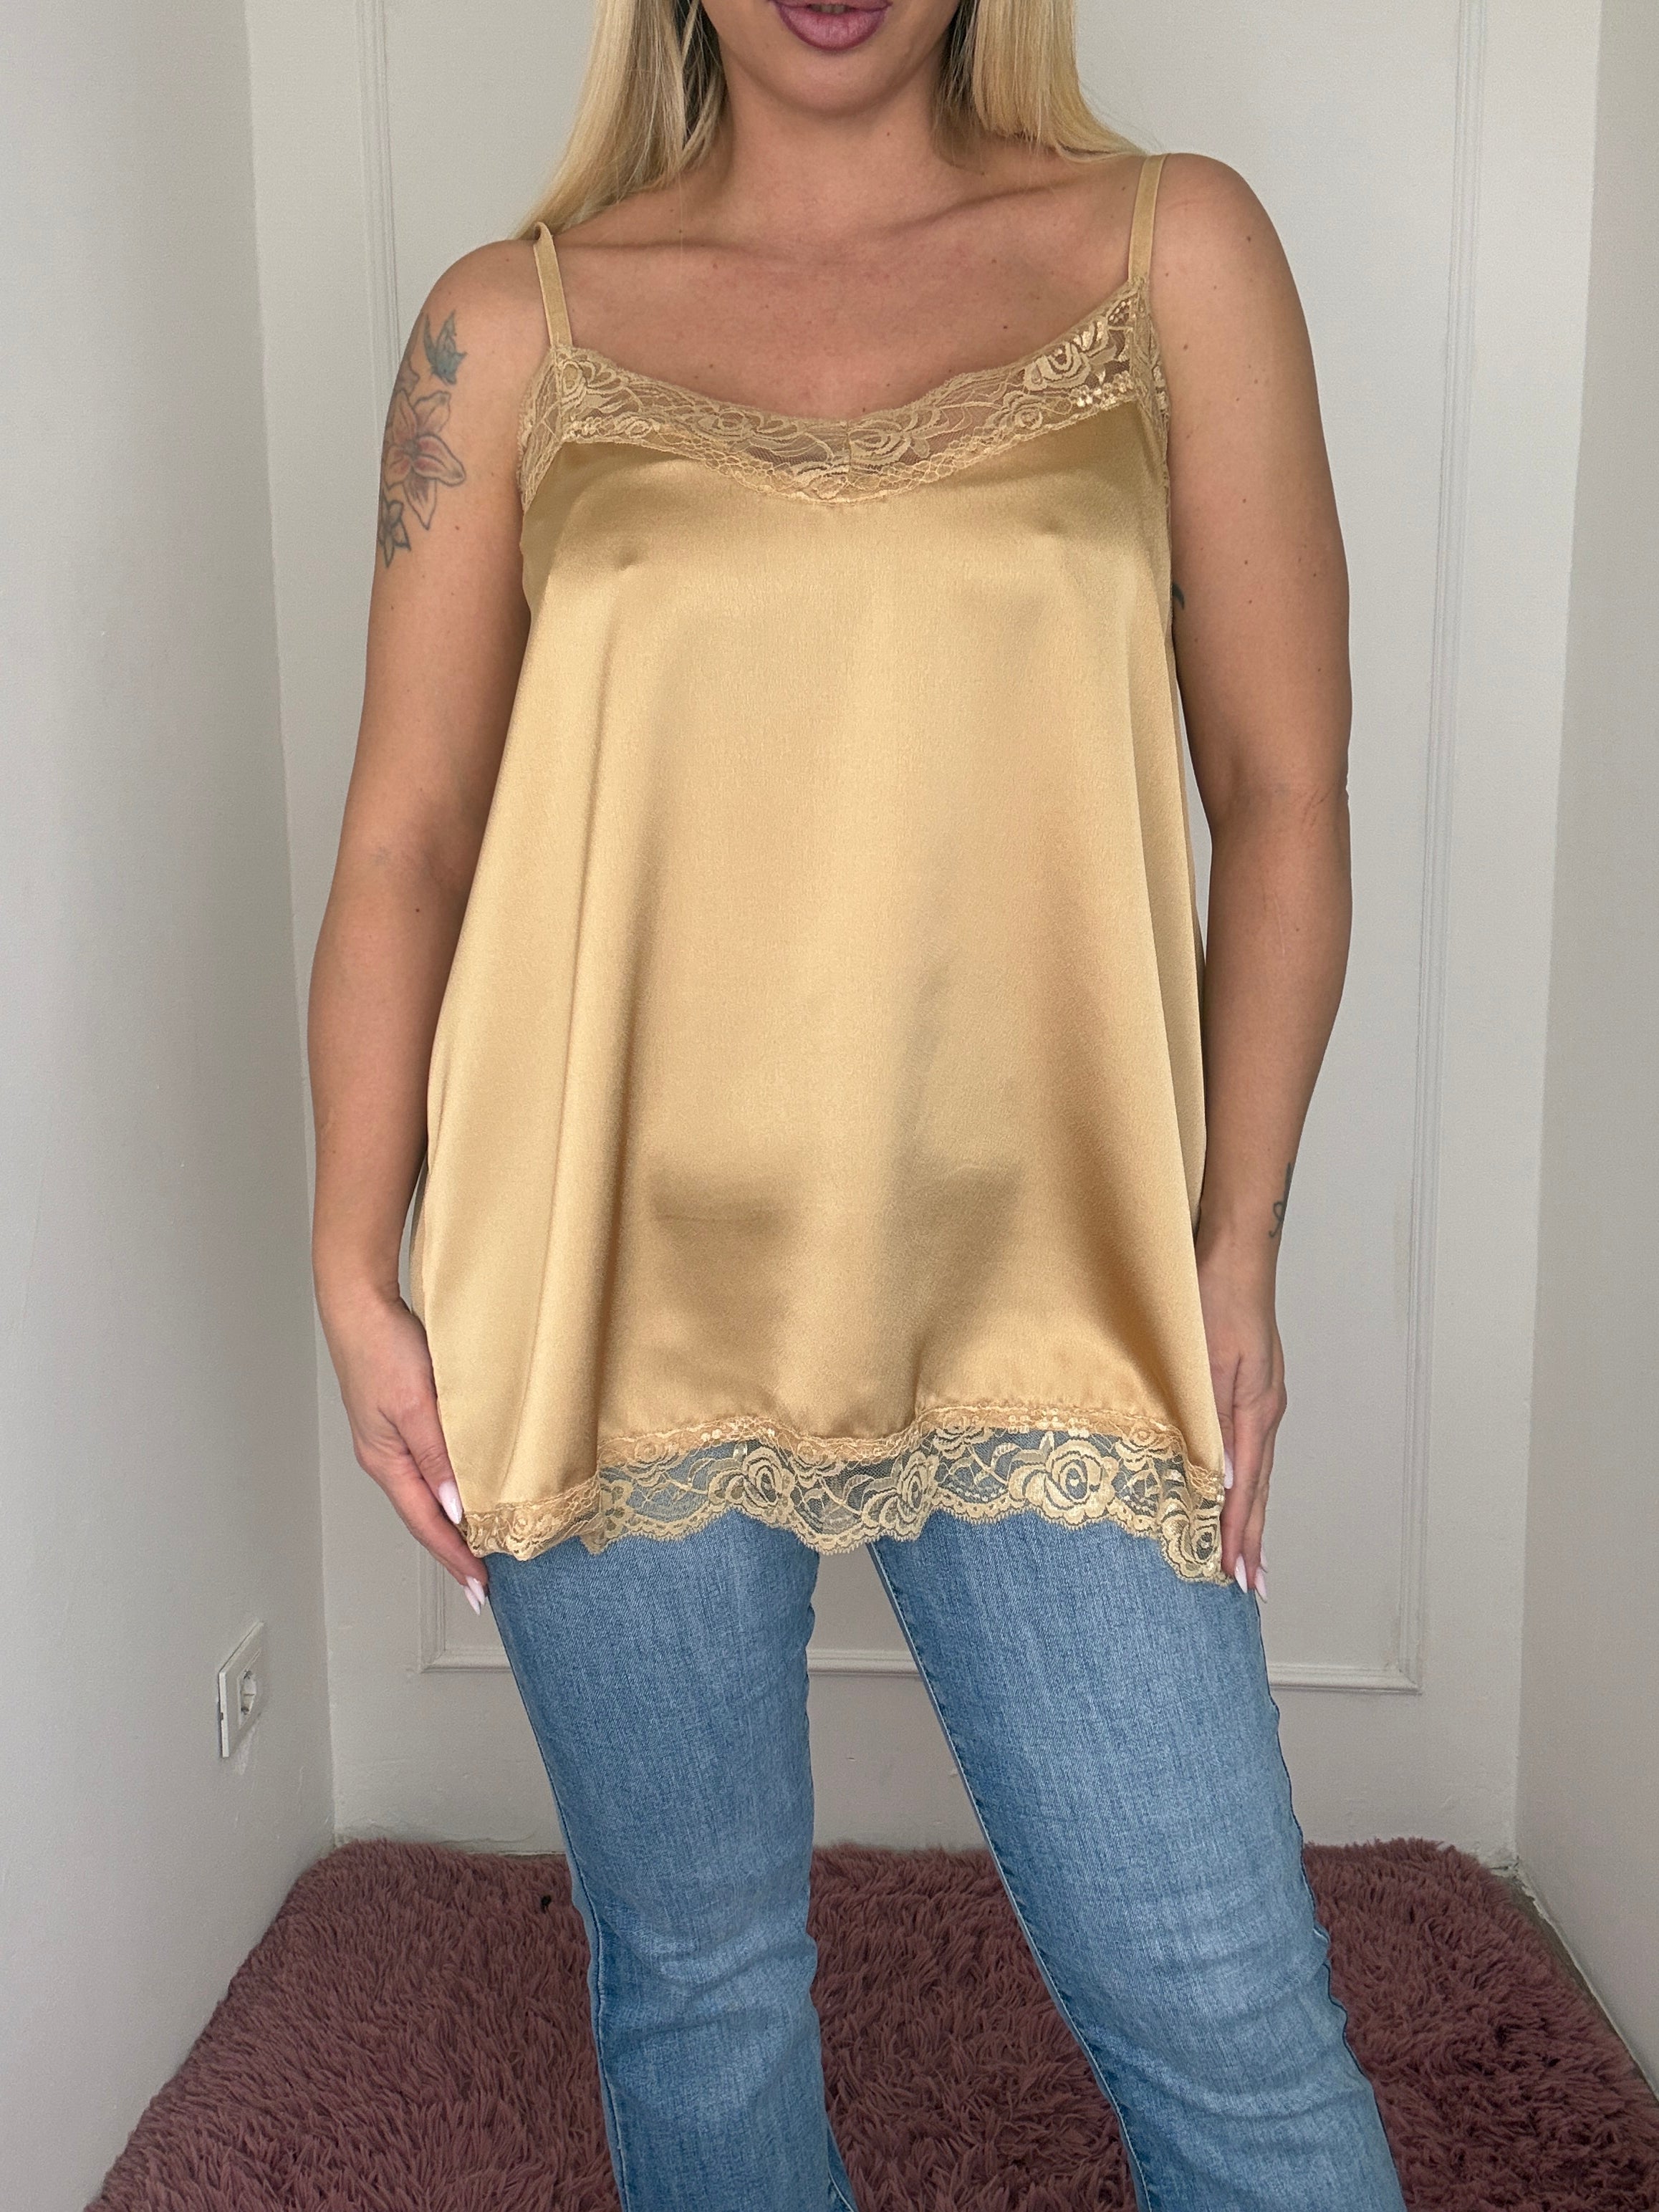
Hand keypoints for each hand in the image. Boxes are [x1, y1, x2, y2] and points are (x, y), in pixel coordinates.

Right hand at [319, 1285, 488, 1608]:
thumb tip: (456, 1508)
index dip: (454, 1558)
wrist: (360, 1303)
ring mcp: (390, 1439)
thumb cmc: (383, 1348)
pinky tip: (465, 1490)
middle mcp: (386, 1457)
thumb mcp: (416, 1404)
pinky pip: (428, 1467)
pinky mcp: (399, 1419)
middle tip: (483, 1582)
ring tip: (480, 1546)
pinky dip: (448, 1488)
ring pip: (425, 1493)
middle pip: (423, 1517)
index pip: (426, 1524)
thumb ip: (438, 1456)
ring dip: (452, 1522)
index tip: (479, 1588)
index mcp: (386, 1461)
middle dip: (452, 1551)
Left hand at [1196, 1247, 1282, 1599]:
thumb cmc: (1212, 1298)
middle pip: (1259, 1490)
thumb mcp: (1205, 1360)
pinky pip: (1251, 1450)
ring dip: (1250, 1517)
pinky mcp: (1252, 1388)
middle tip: (1251, 1588)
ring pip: (1257, 1473)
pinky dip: (1245, 1483)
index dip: (1239, 1535)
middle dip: (1253, 1540)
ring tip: (1249, 1558)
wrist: (1233, 1254)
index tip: (1235, 1576)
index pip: (1245, 1489)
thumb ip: (1210, 1421)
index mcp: (1255, 1410)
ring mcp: (1263, 1401)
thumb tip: (1220, 1482)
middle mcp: (1265, 1412)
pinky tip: (1237, 1494)